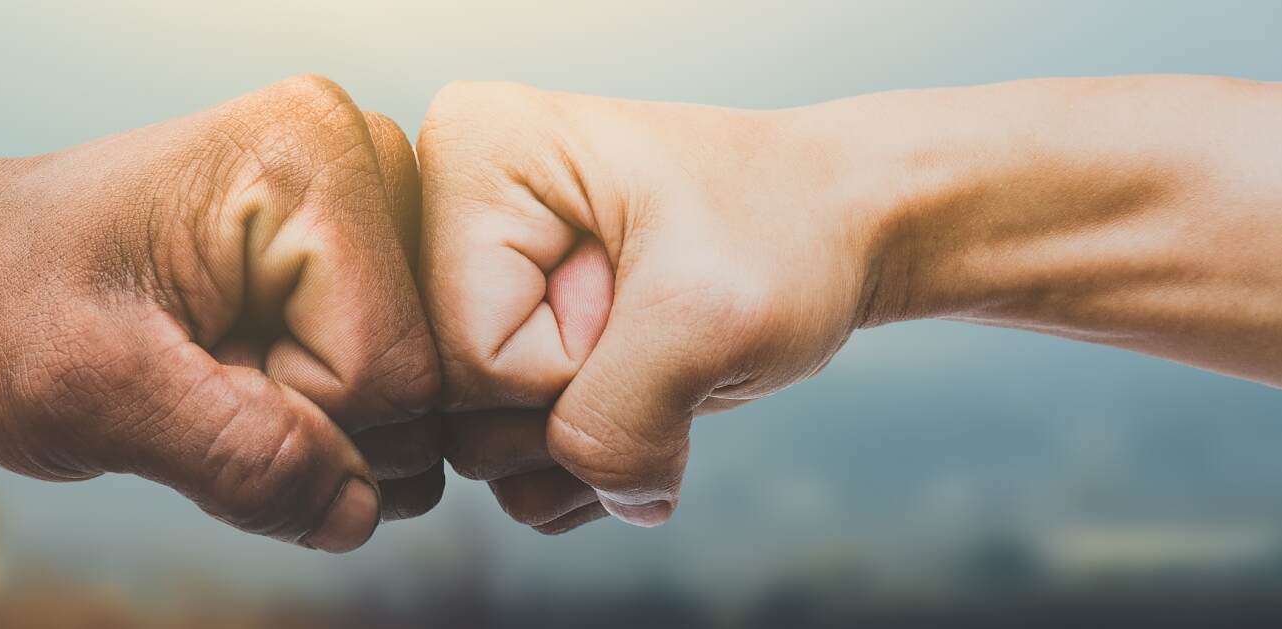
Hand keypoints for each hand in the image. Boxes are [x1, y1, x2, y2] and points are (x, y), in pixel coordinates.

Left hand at [0, 76, 442, 550]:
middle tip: (196, 374)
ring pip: (414, 400)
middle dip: (310, 423)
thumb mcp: (93, 392)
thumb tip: (358, 513)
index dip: (292, 418)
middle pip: (420, 383)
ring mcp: (366, 213)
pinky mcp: (355, 262)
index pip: (390, 369)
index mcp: (313, 158)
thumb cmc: (0, 302)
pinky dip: (316, 417)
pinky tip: (241, 371)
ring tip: (213, 369)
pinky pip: (390, 393)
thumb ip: (232, 455)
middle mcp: (362, 164)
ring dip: (312, 426)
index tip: (189, 376)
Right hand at [417, 82, 879, 530]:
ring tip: (657, 361)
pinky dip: (591, 462)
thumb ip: (620, 424)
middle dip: (577, 404)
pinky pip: (509, 466)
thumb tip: (608, 501)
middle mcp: (446, 213)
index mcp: (470, 157)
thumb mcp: (710, 319)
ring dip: (590, 444)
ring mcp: (470, 287)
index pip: (466, 351)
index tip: (640, 295)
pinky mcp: (502, 343)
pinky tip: (645, 394)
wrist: (834, 228)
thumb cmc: (783, 230)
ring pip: (477, 448)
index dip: (569, 365)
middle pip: (458, 404)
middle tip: (652, 325)